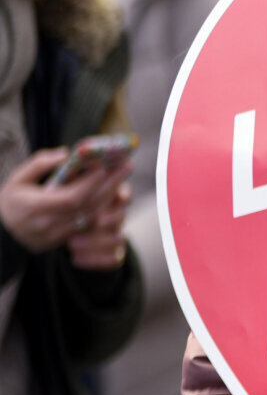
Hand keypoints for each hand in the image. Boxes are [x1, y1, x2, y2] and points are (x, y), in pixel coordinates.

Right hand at [0, 148, 129, 261]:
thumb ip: (39, 164)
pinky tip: (114, 194)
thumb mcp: (16, 179)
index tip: (104, 167)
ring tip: (122, 178)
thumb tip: (66, 154)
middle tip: (126, 166)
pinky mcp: (67, 240)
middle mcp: (49, 224)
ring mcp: (59, 235)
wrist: (2, 235)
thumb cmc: (10, 202)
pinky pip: (92, 225)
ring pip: (94, 217)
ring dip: (111, 197)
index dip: (90, 183)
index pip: (71, 198)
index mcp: (34, 207)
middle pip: (88, 206)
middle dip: (110, 185)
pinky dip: (105, 209)